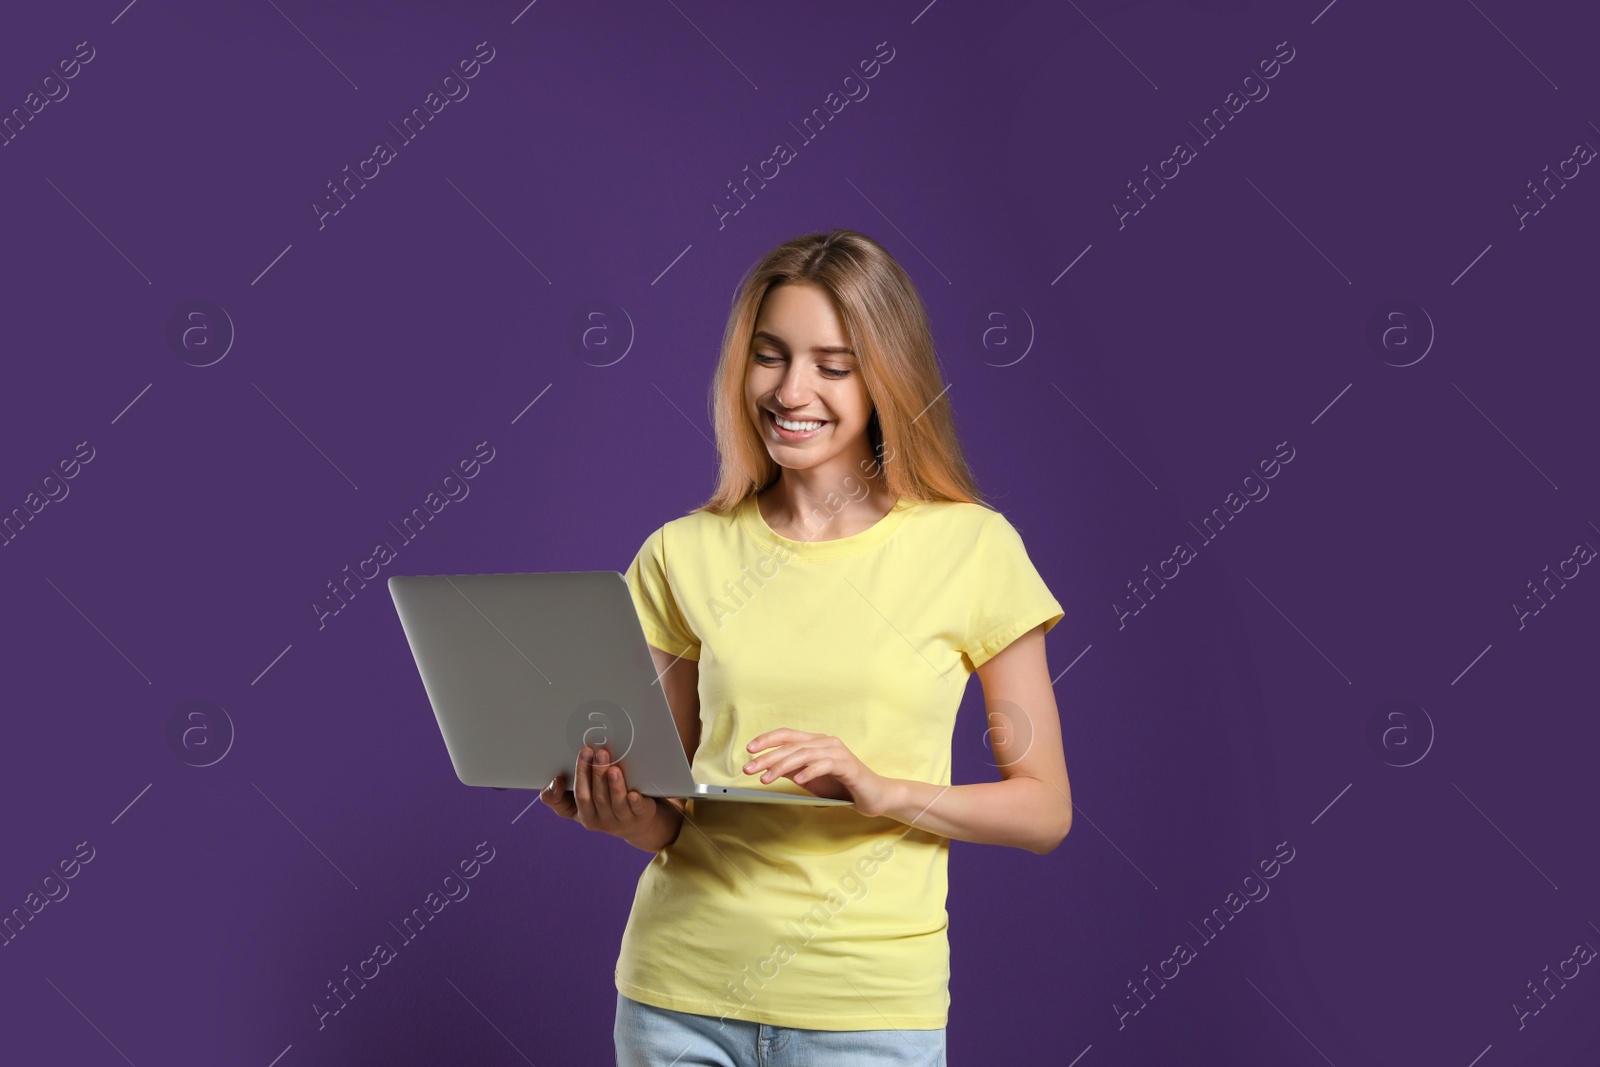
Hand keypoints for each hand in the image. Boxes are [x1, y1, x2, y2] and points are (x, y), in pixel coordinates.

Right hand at [540, 744, 660, 842]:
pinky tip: (633, 793)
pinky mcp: (641, 816)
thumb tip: (554, 781)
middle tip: (597, 752)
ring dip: (614, 785)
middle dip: (596, 772)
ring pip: (616, 802)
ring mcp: (623, 819)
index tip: (572, 764)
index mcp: (585, 815)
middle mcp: (603, 820)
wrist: (635, 824)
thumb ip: (557, 797)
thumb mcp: (576, 807)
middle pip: (597, 796)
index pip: (579, 796)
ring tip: (613, 767)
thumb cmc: (601, 808)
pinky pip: (637, 810)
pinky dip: (635, 801)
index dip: (578, 778)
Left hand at [743, 729, 895, 814]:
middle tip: (749, 769)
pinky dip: (809, 771)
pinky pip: (825, 764)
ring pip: (804, 753)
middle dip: (767, 757)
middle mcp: (826, 742)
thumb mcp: (810, 778)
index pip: (787, 734)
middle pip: (791, 745)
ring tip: (767, 778)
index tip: (749, 750)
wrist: (873, 795)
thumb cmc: (841, 786)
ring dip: (782, 766)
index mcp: (816, 742)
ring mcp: (838, 752)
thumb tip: (767, 767)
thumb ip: (792, 769)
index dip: (767, 740)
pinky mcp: (848, 765)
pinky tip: (798, 780)